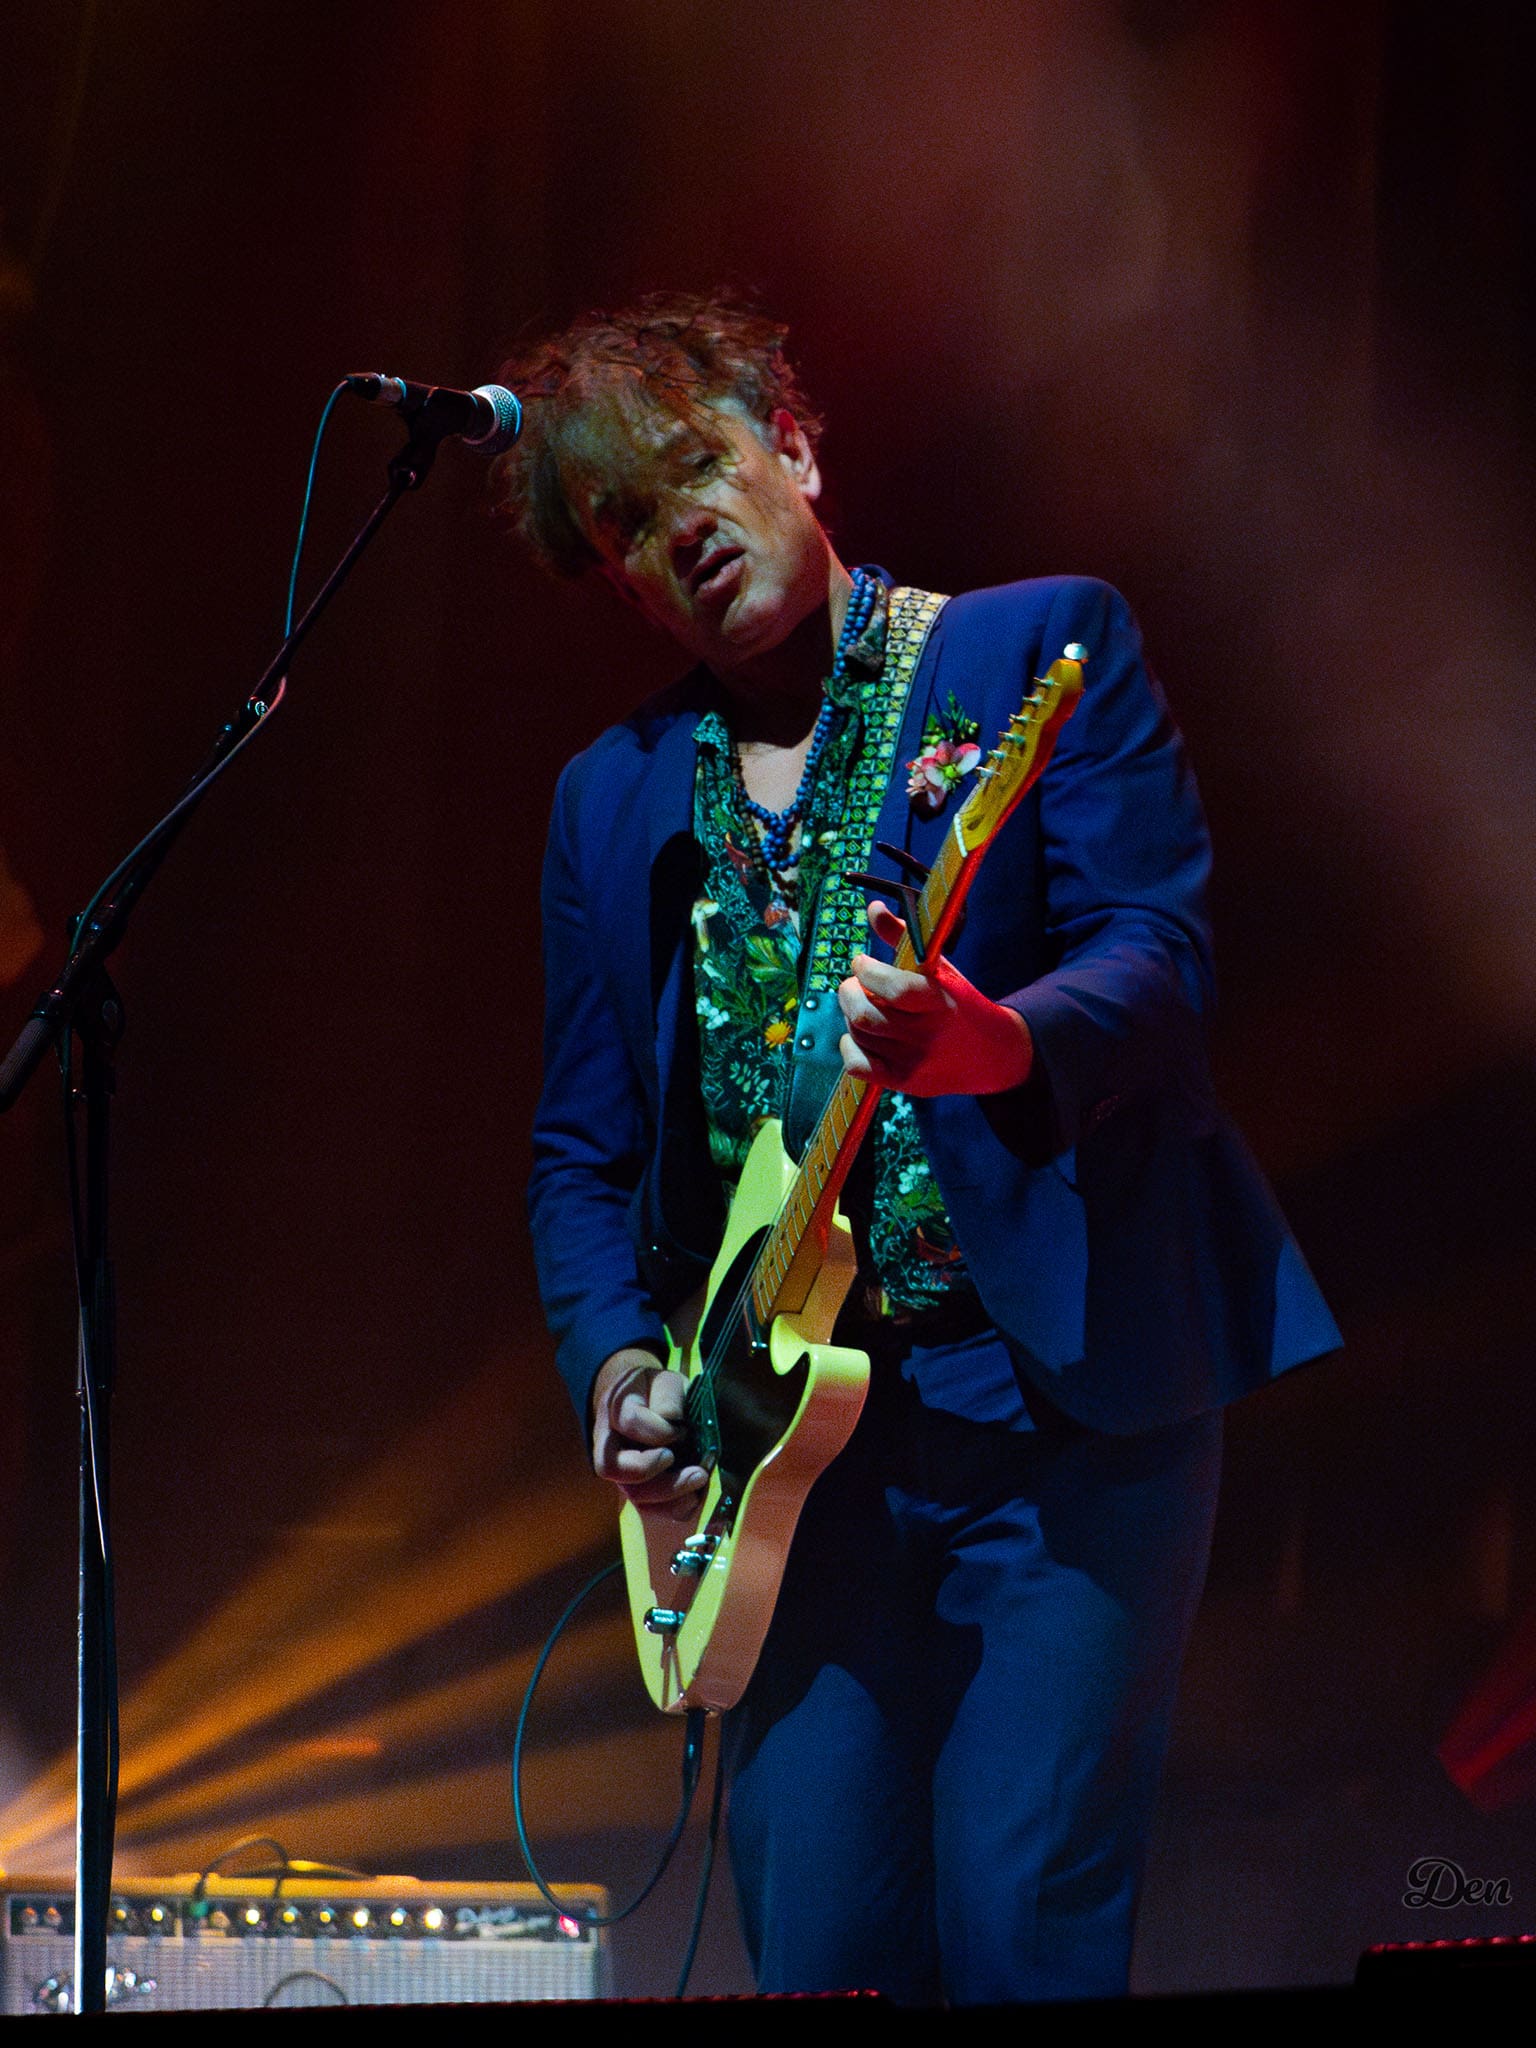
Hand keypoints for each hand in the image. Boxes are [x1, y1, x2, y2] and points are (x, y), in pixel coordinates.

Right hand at [590, 1348, 707, 1519]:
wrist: (640, 1400)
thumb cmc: (655, 1391)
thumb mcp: (665, 1380)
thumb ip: (670, 1397)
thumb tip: (673, 1421)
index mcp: (615, 1408)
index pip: (629, 1421)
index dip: (660, 1430)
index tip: (683, 1429)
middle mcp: (608, 1442)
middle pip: (615, 1467)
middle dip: (656, 1472)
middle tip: (695, 1470)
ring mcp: (620, 1468)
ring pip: (632, 1494)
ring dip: (670, 1494)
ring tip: (699, 1481)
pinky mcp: (634, 1486)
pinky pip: (647, 1508)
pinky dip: (672, 1508)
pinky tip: (694, 1497)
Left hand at [837, 900, 1032, 1096]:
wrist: (992, 1054)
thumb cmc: (958, 1002)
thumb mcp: (940, 968)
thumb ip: (905, 937)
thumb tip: (872, 908)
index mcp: (940, 1001)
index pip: (894, 988)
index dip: (867, 971)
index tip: (861, 962)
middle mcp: (927, 1034)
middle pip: (865, 1014)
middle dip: (848, 991)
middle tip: (854, 983)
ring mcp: (915, 1061)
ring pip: (859, 1034)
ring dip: (850, 1014)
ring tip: (862, 1004)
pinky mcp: (905, 1082)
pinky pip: (858, 1066)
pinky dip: (849, 1046)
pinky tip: (860, 1034)